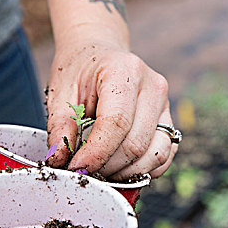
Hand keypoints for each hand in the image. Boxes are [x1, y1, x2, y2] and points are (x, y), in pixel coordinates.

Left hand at [46, 40, 177, 179]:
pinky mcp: (169, 121)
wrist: (100, 54)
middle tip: (84, 172)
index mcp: (124, 71)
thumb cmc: (79, 71)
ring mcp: (165, 104)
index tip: (76, 169)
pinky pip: (165, 155)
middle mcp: (152, 86)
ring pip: (155, 155)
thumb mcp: (60, 92)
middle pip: (136, 143)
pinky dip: (143, 170)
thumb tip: (58, 161)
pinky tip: (120, 168)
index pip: (116, 122)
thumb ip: (60, 127)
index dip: (96, 153)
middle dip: (107, 166)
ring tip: (101, 170)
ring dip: (126, 173)